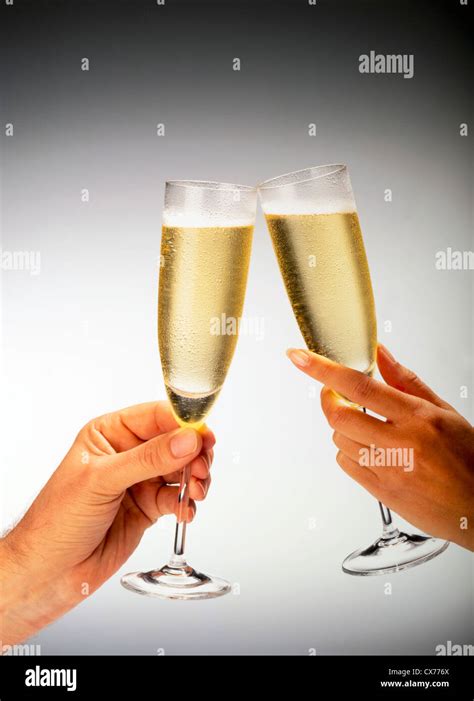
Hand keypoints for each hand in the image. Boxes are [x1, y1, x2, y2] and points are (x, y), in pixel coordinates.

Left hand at [0, 401, 214, 644]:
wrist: (49, 573)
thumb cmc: (57, 521)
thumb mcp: (102, 481)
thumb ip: (148, 459)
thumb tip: (187, 440)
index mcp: (109, 432)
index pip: (155, 417)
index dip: (183, 424)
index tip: (205, 436)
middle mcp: (127, 453)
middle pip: (175, 442)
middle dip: (194, 454)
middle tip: (201, 470)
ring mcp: (138, 481)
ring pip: (181, 470)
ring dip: (194, 479)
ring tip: (195, 493)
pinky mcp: (147, 507)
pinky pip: (176, 498)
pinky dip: (186, 504)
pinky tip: (185, 512)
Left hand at [287, 345, 473, 549]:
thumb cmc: (468, 459)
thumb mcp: (444, 411)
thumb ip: (406, 381)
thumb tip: (380, 353)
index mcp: (418, 417)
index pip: (360, 386)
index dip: (323, 369)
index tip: (299, 357)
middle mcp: (401, 443)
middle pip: (339, 415)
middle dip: (328, 400)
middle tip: (334, 394)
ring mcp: (389, 470)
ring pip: (339, 440)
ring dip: (342, 427)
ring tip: (364, 425)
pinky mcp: (381, 493)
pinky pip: (346, 464)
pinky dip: (348, 451)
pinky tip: (367, 449)